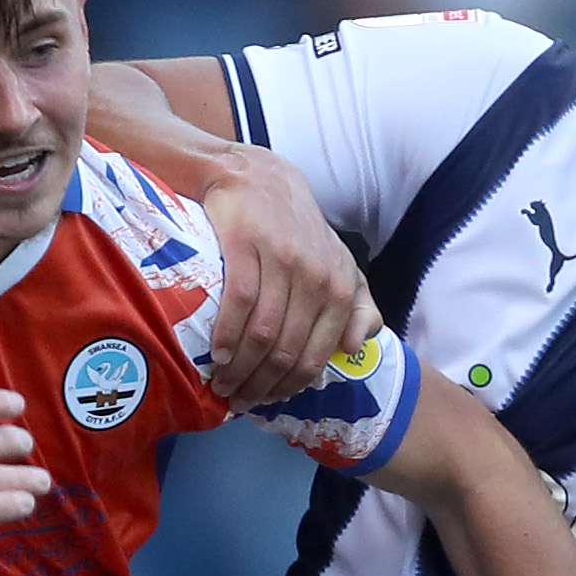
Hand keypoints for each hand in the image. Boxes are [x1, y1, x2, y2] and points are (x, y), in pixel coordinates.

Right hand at [191, 150, 377, 409]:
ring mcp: (282, 259)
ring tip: (221, 383)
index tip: (265, 400)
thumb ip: (358, 304)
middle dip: (260, 385)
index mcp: (341, 284)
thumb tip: (359, 346)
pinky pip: (238, 304)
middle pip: (286, 351)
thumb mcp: (336, 262)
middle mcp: (317, 274)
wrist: (254, 174)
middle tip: (236, 398)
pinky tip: (216, 354)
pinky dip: (226, 337)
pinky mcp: (247, 244)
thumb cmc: (293, 227)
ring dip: (240, 369)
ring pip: (262, 334)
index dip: (289, 387)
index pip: (316, 355)